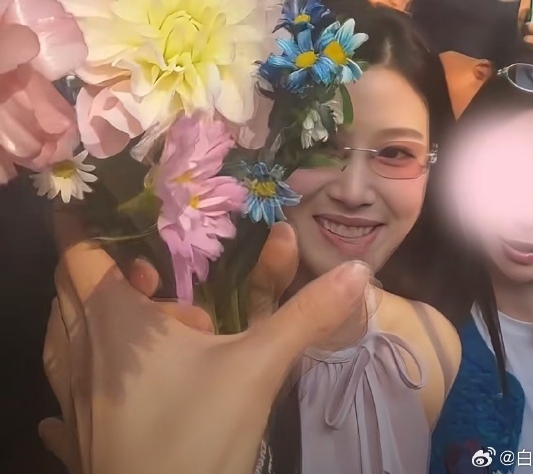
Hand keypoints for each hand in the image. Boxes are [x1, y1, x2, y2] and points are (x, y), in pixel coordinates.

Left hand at [40, 223, 369, 473]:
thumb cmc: (198, 436)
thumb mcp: (258, 367)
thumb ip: (305, 314)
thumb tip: (357, 269)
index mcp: (114, 321)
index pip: (79, 257)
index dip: (83, 227)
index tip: (98, 206)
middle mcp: (81, 351)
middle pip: (70, 292)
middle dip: (104, 273)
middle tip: (149, 275)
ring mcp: (70, 399)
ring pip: (64, 339)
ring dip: (91, 319)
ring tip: (140, 326)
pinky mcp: (75, 439)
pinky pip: (62, 398)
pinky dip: (76, 380)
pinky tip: (100, 389)